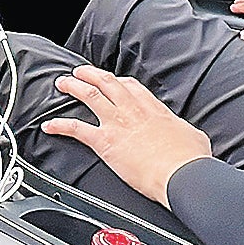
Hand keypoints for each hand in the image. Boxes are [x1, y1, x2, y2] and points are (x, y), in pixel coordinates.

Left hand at [40, 65, 210, 207]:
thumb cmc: (188, 159)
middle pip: (107, 83)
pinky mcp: (105, 142)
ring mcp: (117, 123)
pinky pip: (76, 129)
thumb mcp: (193, 136)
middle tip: (80, 72)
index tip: (112, 80)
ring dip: (73, 87)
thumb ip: (184, 132)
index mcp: (153, 109)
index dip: (118, 81)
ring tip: (62, 83)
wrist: (180, 172)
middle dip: (90, 74)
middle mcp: (132, 110)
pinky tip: (50, 125)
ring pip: (89, 96)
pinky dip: (60, 125)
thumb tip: (190, 136)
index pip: (131, 86)